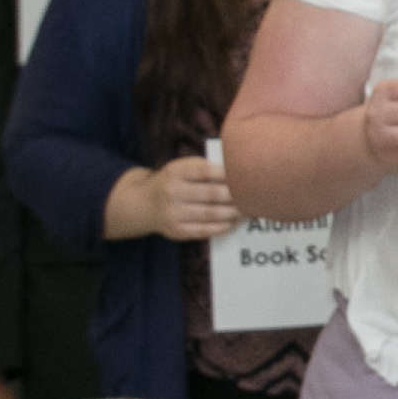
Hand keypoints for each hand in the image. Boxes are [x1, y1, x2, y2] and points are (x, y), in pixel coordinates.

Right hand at [107, 155, 243, 242]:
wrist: (143, 204)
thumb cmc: (173, 182)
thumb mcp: (180, 167)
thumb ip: (204, 167)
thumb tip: (237, 171)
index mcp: (175, 172)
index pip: (206, 171)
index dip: (229, 175)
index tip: (247, 177)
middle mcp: (172, 192)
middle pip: (212, 194)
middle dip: (237, 196)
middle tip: (255, 197)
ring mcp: (173, 213)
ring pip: (212, 214)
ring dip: (234, 213)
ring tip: (249, 210)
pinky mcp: (177, 230)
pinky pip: (206, 230)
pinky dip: (224, 226)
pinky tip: (234, 221)